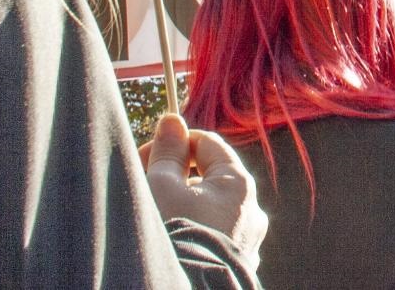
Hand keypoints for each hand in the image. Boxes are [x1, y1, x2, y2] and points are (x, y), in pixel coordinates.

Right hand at [141, 114, 267, 269]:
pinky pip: (213, 232)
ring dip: (182, 203)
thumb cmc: (174, 234)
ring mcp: (248, 238)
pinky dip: (193, 227)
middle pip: (209, 175)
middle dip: (174, 175)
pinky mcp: (237, 260)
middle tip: (142, 183)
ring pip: (210, 206)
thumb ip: (168, 152)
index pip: (207, 143)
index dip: (174, 143)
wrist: (187, 287)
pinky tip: (171, 235)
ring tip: (153, 213)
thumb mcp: (162, 187)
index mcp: (239, 184)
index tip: (146, 154)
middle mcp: (251, 209)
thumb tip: (172, 121)